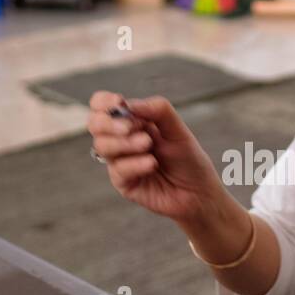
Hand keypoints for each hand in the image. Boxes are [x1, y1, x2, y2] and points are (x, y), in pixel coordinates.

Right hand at [86, 90, 226, 223]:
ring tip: (149, 145)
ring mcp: (120, 162)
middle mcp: (121, 140)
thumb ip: (157, 110)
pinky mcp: (123, 183)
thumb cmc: (188, 159)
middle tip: (134, 127)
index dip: (104, 102)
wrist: (198, 191)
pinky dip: (135, 164)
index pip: (101, 106)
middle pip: (95, 124)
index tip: (119, 103)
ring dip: (125, 143)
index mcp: (132, 122)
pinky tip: (152, 164)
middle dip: (111, 123)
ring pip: (102, 146)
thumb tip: (128, 105)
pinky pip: (118, 169)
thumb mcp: (177, 129)